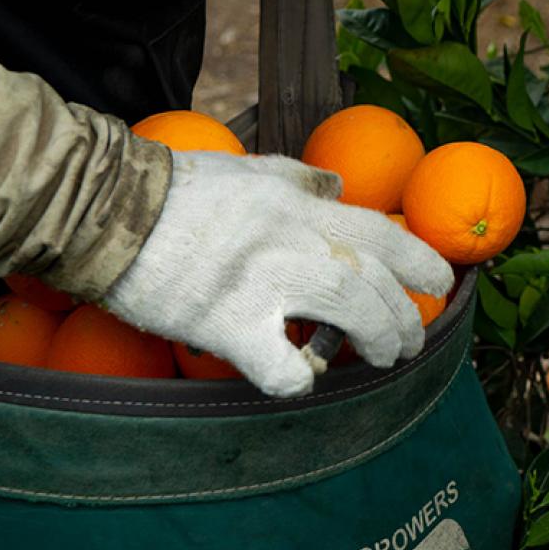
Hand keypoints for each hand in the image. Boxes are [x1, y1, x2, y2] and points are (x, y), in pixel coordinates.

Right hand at [103, 151, 453, 396]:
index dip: (422, 262)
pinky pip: (281, 366)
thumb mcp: (248, 170)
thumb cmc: (176, 191)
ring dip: (377, 343)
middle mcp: (293, 240)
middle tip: (406, 342)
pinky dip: (299, 379)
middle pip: (375, 282)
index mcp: (299, 206)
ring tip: (380, 359)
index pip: (382, 233)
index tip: (442, 285)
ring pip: (350, 314)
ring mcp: (263, 281)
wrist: (106, 209)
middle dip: (404, 317)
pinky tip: (298, 377)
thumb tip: (338, 186)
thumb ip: (298, 179)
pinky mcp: (226, 322)